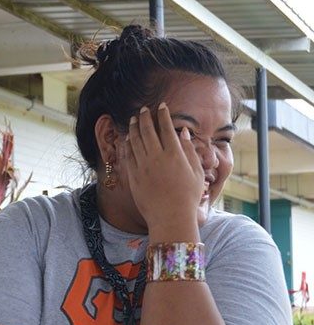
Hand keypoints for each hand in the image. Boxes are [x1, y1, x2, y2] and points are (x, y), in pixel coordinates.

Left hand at [124, 103, 203, 235]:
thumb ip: (189, 150)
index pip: (167, 127)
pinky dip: (127, 144)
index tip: (162, 106)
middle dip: (145, 116)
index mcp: (175, 155)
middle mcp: (157, 158)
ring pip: (135, 141)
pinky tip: (127, 138)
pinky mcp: (134, 176)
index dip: (163, 114)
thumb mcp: (196, 173)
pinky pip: (128, 155)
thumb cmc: (188, 197)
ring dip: (134, 128)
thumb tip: (183, 132)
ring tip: (133, 119)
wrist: (170, 218)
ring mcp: (143, 166)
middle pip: (148, 130)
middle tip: (143, 109)